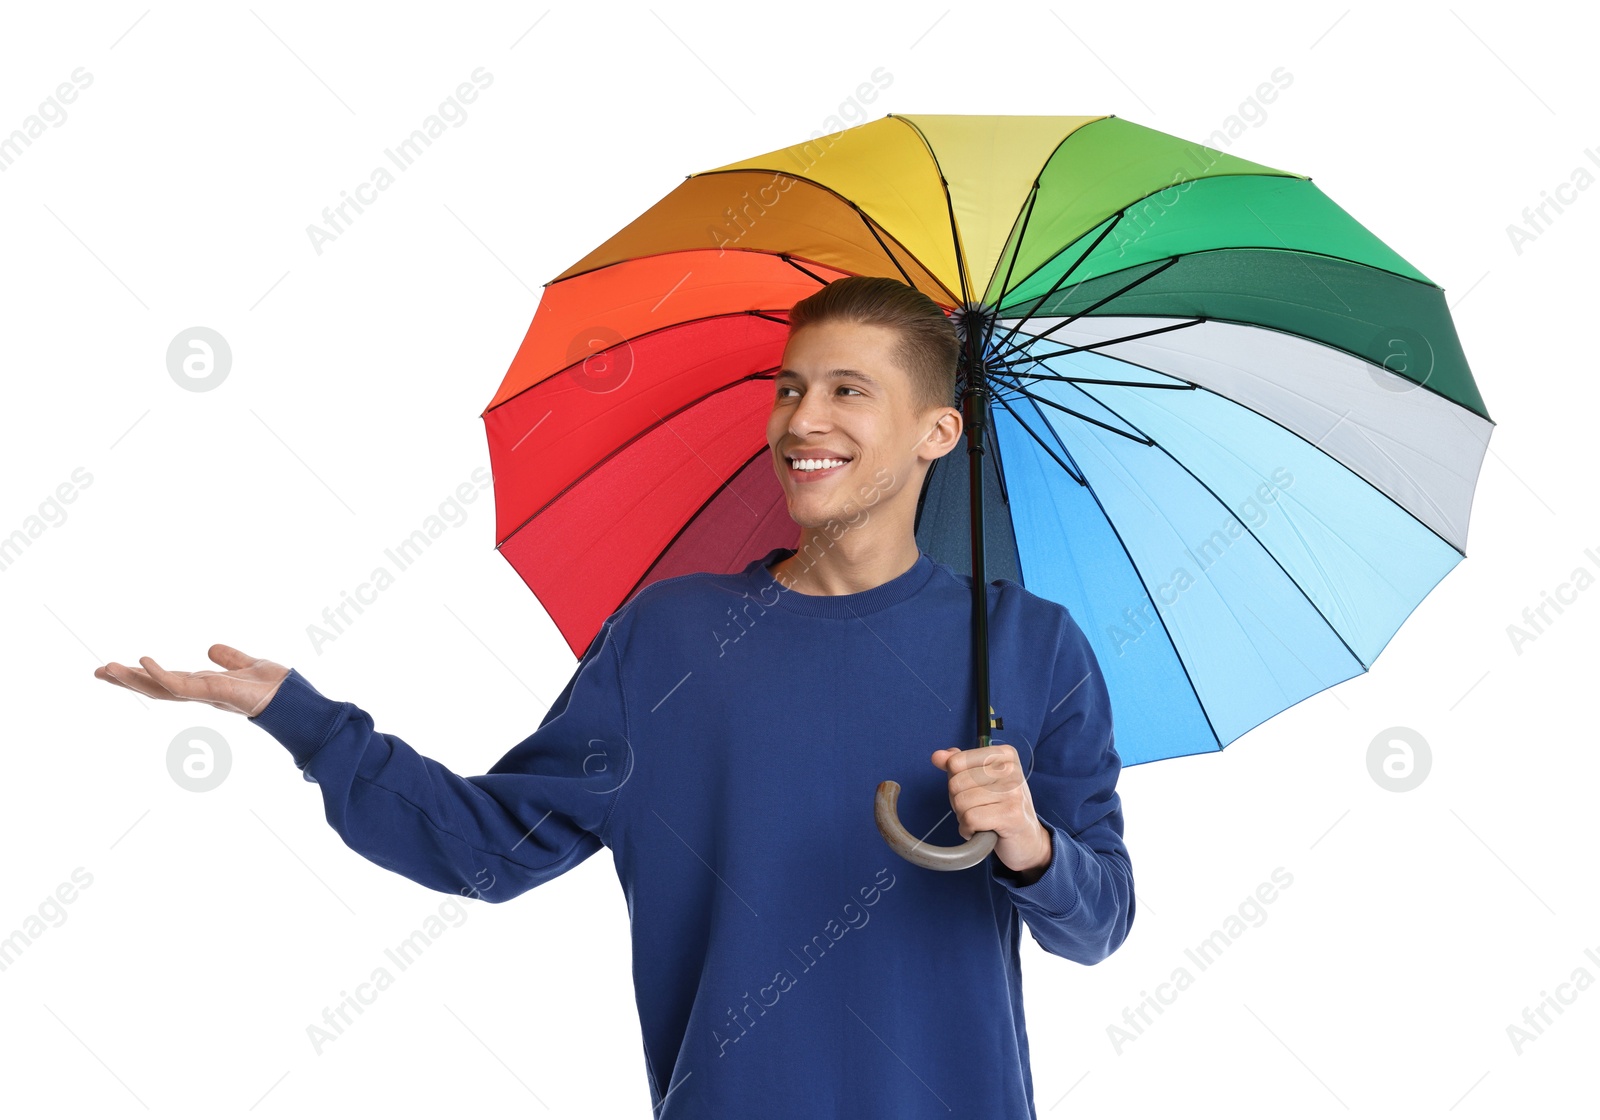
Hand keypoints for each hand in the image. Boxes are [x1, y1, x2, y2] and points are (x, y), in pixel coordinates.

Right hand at [94, 643, 289, 718]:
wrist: (293, 698)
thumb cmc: (275, 686)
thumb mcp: (247, 664)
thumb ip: (229, 658)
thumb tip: (211, 649)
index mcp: (204, 686)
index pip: (166, 681)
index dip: (142, 675)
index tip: (118, 668)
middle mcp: (199, 693)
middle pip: (155, 687)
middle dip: (126, 681)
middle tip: (97, 671)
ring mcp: (202, 694)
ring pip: (159, 688)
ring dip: (132, 679)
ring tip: (106, 668)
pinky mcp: (210, 692)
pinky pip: (179, 684)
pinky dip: (159, 673)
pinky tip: (142, 661)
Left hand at [931, 743, 1051, 881]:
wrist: (1028, 839)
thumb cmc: (1001, 807)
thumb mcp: (982, 780)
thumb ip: (959, 766)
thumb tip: (937, 756)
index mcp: (1003, 754)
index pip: (955, 762)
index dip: (956, 781)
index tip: (974, 791)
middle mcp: (1011, 769)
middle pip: (955, 783)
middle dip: (959, 802)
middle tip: (979, 809)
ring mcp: (1013, 792)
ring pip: (961, 802)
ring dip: (964, 818)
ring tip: (983, 820)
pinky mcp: (1011, 815)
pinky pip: (970, 819)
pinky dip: (968, 829)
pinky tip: (982, 830)